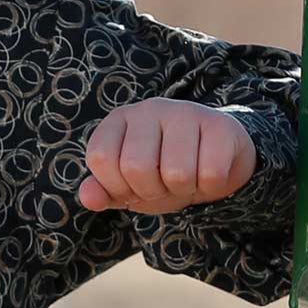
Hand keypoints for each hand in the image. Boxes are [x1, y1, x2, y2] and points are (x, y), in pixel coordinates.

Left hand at [77, 99, 255, 213]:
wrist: (214, 163)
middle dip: (151, 191)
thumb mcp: (126, 186)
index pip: (100, 157)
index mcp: (118, 120)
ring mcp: (185, 111)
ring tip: (186, 179)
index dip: (115, 186)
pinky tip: (209, 173)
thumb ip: (103, 191)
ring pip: (176, 173)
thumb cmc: (161, 174)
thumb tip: (88, 198)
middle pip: (137, 167)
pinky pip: (210, 173)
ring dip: (182, 190)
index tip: (131, 187)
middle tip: (163, 185)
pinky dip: (210, 186)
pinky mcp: (220, 124)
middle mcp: (149, 109)